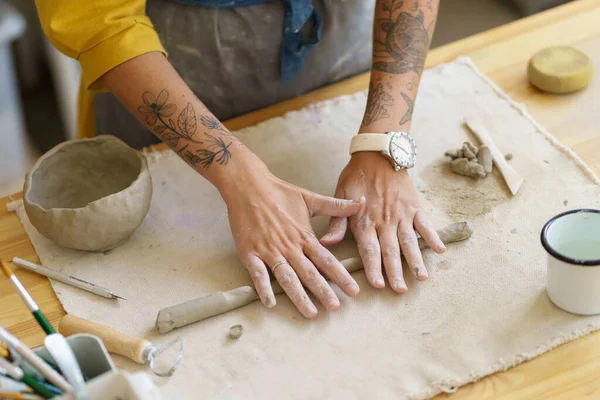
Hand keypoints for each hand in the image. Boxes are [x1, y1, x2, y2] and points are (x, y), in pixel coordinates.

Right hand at [220, 165, 364, 317]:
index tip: (353, 291)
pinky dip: (264, 289)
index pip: (326, 259)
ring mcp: (269, 250)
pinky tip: (270, 304)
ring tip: (310, 312)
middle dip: (323, 291)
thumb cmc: (279, 192)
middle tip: (336, 307)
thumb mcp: (310, 198)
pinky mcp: (249, 253)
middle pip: (309, 273)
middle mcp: (289, 246)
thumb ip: (336, 205)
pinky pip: (258, 274)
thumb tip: (361, 202)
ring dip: (299, 296)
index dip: (340, 276)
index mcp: (304, 236)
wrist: (248, 186)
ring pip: (287, 277)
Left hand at [321, 152, 444, 292]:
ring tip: (421, 278)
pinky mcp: (414, 207)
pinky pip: (425, 224)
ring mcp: (401, 214)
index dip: (373, 268)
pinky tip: (439, 251)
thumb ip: (336, 222)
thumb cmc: (356, 176)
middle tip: (400, 291)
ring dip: (415, 261)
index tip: (377, 285)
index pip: (369, 249)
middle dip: (395, 272)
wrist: (378, 153)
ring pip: (409, 242)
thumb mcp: (340, 195)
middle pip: (391, 251)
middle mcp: (384, 221)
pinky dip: (433, 237)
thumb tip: (326, 244)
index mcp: (365, 220)